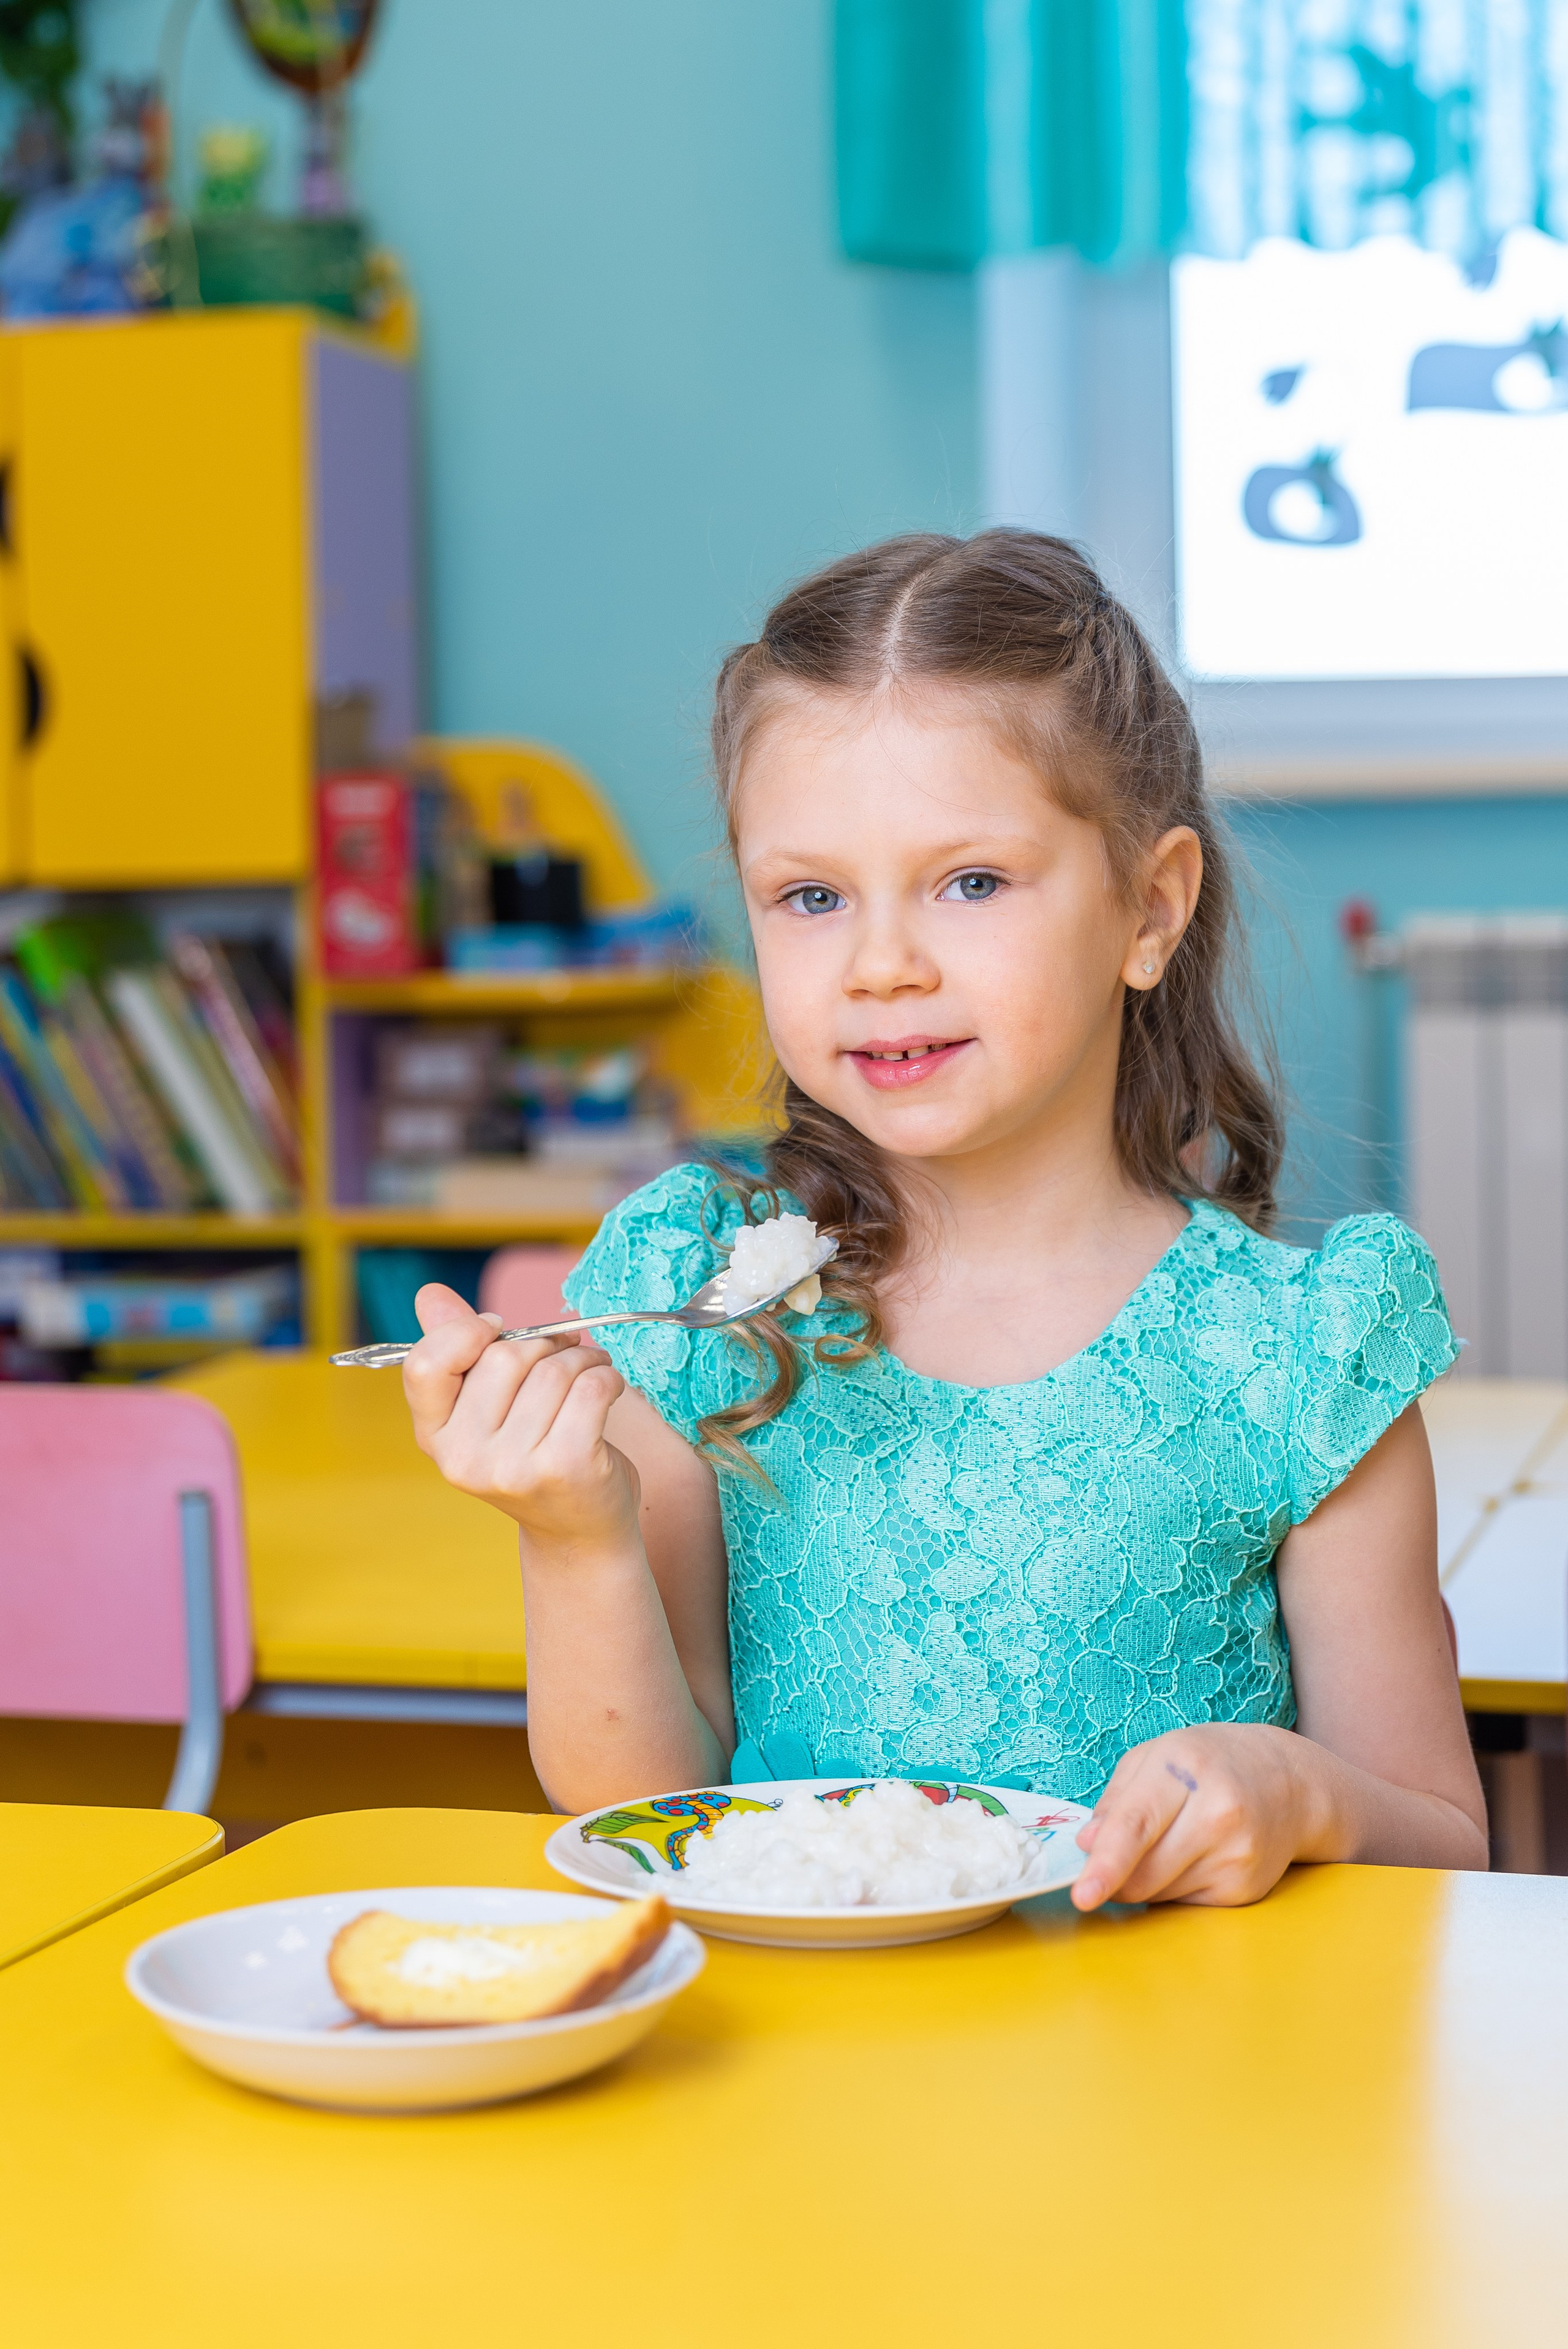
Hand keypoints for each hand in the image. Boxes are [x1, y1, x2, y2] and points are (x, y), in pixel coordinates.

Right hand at [402, 1283, 640, 1551]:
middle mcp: (464, 1457)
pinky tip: (609, 1389)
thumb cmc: (535, 1457)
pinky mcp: (564, 1467)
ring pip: (554, 1370)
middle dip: (545, 1344)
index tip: (500, 1328)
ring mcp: (512, 1467)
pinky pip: (591, 1388)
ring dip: (584, 1358)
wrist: (579, 1532)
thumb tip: (429, 1295)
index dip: (466, 1332)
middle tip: (568, 1353)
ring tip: (592, 1371)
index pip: (425, 1364)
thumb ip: (460, 1352)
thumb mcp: (488, 1411)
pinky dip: (608, 1377)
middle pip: (504, 1357)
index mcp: (435, 1436)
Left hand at [1071, 1724, 1325, 1910]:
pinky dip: (1174, 1887)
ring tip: (1170, 1840)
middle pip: (1142, 1873)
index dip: (1106, 1863)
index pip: (1136, 1824)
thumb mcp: (1154, 1757)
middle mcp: (1217, 1813)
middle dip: (1114, 1876)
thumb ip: (1115, 1801)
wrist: (1289, 1782)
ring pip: (1157, 1894)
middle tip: (1112, 1858)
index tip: (1082, 1895)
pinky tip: (1195, 1855)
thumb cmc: (1208, 1764)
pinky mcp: (1245, 1887)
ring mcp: (1236, 1854)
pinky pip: (1183, 1903)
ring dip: (1145, 1879)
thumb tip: (1088, 1845)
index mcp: (1185, 1768)